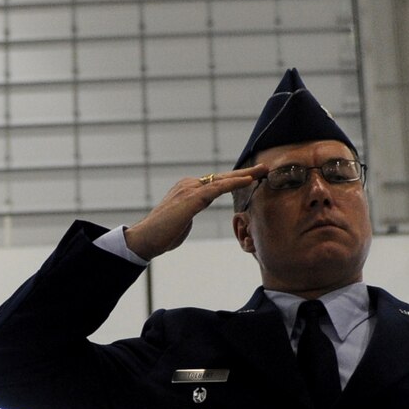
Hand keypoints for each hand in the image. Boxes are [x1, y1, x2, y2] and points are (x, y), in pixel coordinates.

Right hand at [122, 168, 266, 260]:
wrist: (145, 240)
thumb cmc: (161, 235)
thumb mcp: (181, 221)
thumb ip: (190, 213)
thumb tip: (192, 215)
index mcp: (186, 189)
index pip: (215, 183)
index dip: (234, 180)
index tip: (251, 178)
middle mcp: (188, 185)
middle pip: (221, 177)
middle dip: (244, 173)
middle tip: (264, 168)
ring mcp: (189, 189)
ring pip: (222, 179)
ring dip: (245, 175)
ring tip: (263, 171)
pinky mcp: (191, 198)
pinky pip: (217, 188)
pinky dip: (234, 183)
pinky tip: (248, 180)